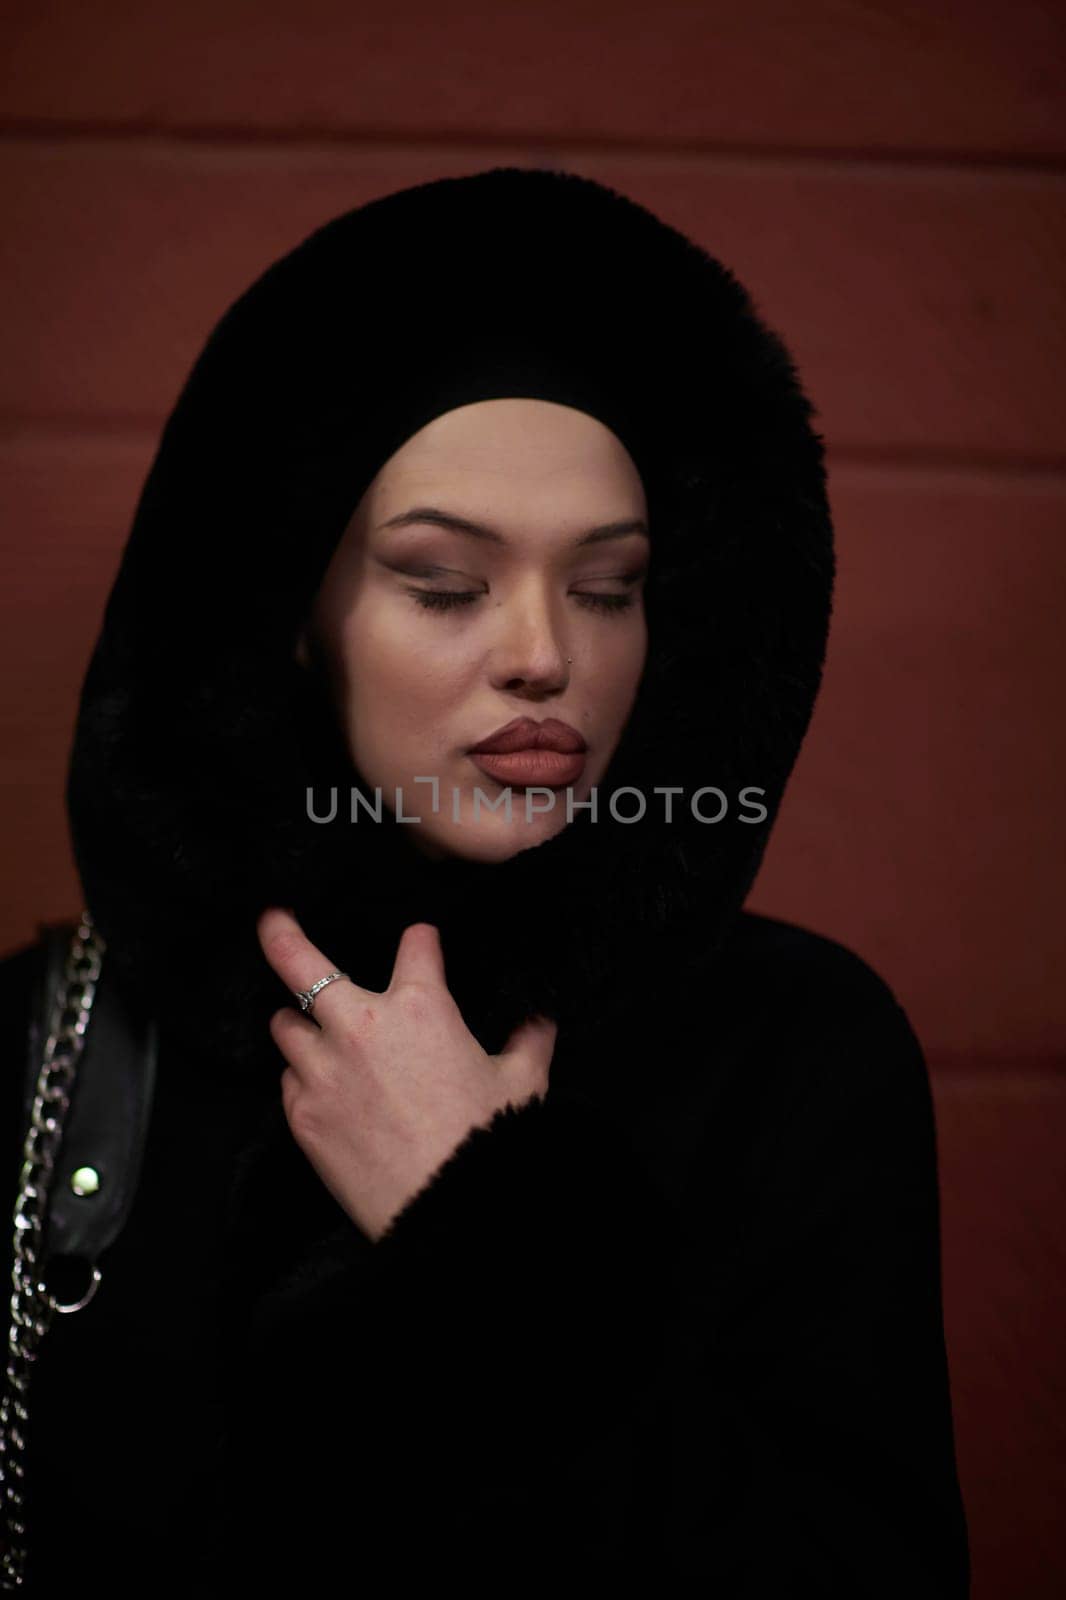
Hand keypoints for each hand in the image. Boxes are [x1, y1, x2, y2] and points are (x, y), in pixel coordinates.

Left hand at [256, 907, 557, 1241]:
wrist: (449, 1214)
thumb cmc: (490, 1142)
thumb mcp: (522, 1083)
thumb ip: (529, 1039)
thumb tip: (539, 1019)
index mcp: (421, 1007)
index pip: (415, 945)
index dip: (423, 941)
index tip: (423, 942)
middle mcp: (361, 1028)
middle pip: (301, 964)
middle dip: (282, 936)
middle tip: (272, 918)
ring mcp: (323, 1072)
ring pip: (286, 1024)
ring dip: (300, 1021)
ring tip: (308, 1024)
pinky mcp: (302, 1116)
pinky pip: (288, 1079)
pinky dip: (303, 1076)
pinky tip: (325, 1087)